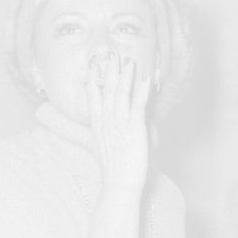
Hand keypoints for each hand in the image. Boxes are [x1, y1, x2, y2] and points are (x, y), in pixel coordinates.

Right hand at [87, 51, 151, 192]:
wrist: (119, 184)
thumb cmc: (114, 172)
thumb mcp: (104, 149)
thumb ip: (106, 136)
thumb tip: (109, 131)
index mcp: (98, 126)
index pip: (93, 97)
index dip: (92, 79)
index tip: (92, 64)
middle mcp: (106, 121)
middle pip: (107, 90)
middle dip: (109, 70)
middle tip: (111, 54)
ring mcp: (119, 123)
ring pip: (121, 93)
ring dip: (125, 75)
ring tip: (128, 60)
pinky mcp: (134, 128)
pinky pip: (138, 104)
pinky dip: (142, 90)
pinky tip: (146, 78)